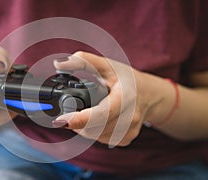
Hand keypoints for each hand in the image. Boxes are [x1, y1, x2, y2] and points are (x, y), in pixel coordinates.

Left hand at [53, 51, 174, 146]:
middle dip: (76, 122)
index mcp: (126, 97)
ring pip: (96, 136)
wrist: (148, 94)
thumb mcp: (107, 65)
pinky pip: (102, 139)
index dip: (79, 119)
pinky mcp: (126, 139)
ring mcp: (130, 130)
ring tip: (83, 113)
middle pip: (94, 128)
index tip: (60, 120)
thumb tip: (59, 64)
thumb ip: (83, 61)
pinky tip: (95, 120)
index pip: (101, 113)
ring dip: (83, 128)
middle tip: (67, 113)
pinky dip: (93, 131)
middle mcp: (131, 117)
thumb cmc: (126, 78)